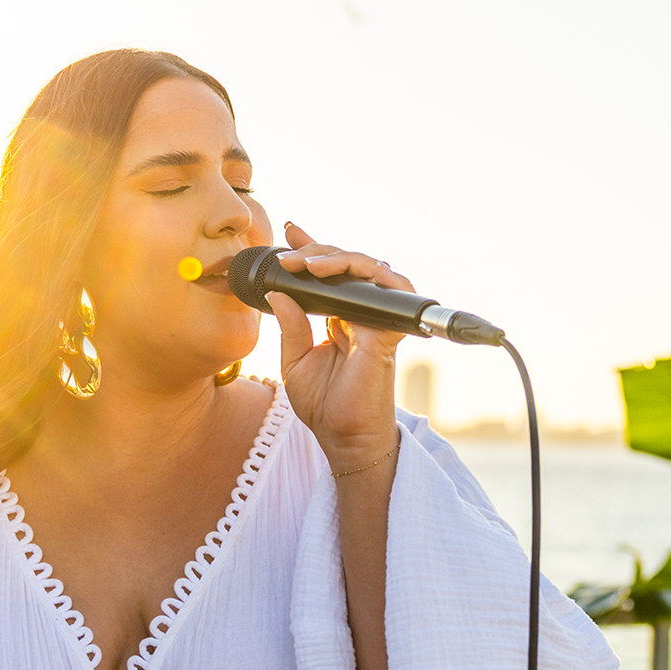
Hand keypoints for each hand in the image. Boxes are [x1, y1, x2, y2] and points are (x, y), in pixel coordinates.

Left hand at [269, 222, 410, 470]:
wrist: (343, 438)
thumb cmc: (324, 405)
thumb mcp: (295, 360)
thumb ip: (290, 326)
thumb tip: (278, 292)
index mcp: (341, 318)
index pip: (330, 274)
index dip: (313, 248)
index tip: (290, 231)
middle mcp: (362, 314)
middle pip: (349, 264)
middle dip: (318, 250)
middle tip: (288, 256)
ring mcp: (378, 320)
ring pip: (369, 267)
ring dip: (338, 257)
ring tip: (306, 263)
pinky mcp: (388, 331)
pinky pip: (392, 289)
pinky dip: (369, 272)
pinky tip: (337, 271)